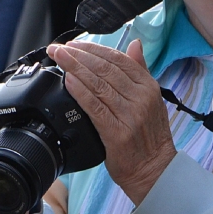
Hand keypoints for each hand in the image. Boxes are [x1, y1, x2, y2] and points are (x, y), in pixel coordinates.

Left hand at [48, 40, 176, 204]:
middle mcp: (140, 98)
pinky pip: (95, 107)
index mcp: (148, 87)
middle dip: (78, 56)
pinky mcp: (117, 132)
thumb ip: (140, 70)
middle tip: (58, 49)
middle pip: (105, 69)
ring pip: (98, 85)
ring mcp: (129, 115)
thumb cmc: (149, 137)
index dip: (94, 49)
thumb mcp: (151, 99)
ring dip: (75, 69)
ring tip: (58, 59)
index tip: (75, 45)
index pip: (118, 59)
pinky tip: (68, 82)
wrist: (154, 170)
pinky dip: (80, 92)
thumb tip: (135, 44)